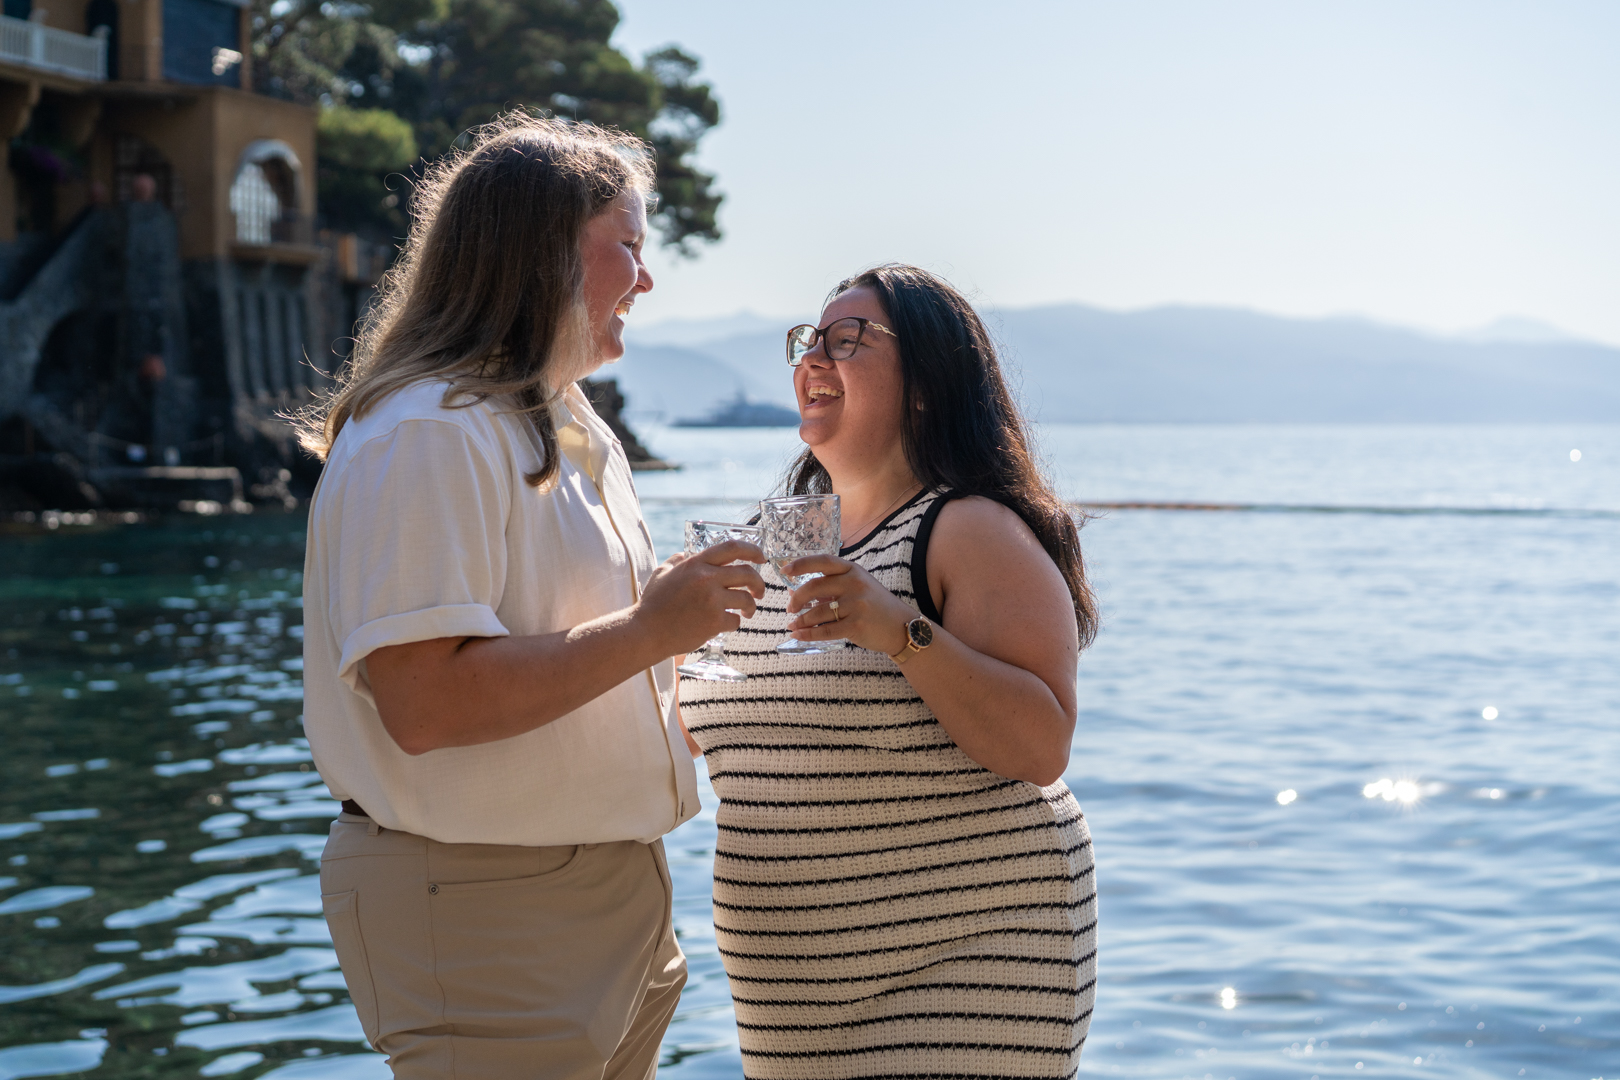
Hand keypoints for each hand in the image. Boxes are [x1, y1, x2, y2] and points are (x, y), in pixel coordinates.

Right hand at [635, 541, 765, 656]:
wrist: (646, 632)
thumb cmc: (653, 603)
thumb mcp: (662, 573)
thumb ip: (678, 561)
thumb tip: (686, 554)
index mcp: (696, 563)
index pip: (732, 548)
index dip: (753, 550)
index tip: (761, 557)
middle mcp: (706, 578)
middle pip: (748, 574)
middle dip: (759, 583)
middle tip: (759, 591)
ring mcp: (712, 600)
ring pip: (746, 599)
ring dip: (751, 606)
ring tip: (747, 611)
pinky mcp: (714, 621)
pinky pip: (736, 620)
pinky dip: (733, 623)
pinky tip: (725, 624)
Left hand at [782, 554, 915, 655]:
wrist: (902, 627)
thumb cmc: (876, 606)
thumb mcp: (857, 588)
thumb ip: (831, 586)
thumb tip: (796, 592)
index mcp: (852, 570)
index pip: (823, 561)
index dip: (801, 564)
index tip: (785, 571)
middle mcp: (854, 584)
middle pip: (814, 587)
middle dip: (797, 599)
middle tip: (790, 609)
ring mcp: (856, 605)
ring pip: (817, 612)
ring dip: (801, 620)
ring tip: (794, 625)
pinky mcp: (856, 625)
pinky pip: (825, 630)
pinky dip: (808, 634)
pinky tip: (799, 635)